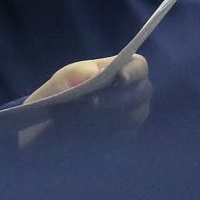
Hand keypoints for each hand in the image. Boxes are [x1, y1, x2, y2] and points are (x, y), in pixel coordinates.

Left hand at [18, 54, 151, 149]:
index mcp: (125, 69)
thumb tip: (100, 73)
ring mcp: (135, 113)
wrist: (58, 115)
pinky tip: (90, 127)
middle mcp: (136, 91)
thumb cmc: (67, 86)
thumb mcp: (68, 76)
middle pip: (140, 92)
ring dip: (113, 115)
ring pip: (134, 115)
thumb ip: (83, 72)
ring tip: (87, 115)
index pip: (139, 66)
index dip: (133, 71)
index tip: (120, 78)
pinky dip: (109, 130)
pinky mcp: (127, 133)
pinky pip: (124, 133)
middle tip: (94, 102)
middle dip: (118, 97)